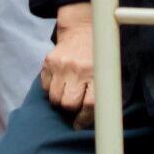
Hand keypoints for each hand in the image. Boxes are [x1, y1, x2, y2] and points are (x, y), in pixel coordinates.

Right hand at [40, 5, 96, 125]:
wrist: (84, 29)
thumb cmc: (99, 55)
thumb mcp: (109, 72)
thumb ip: (104, 93)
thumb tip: (99, 120)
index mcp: (97, 73)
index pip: (90, 105)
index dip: (84, 120)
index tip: (80, 125)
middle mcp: (78, 70)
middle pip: (69, 104)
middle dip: (71, 109)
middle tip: (75, 105)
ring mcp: (62, 65)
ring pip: (54, 98)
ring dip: (60, 99)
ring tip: (67, 92)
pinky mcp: (49, 61)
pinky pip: (45, 86)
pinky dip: (51, 88)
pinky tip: (60, 82)